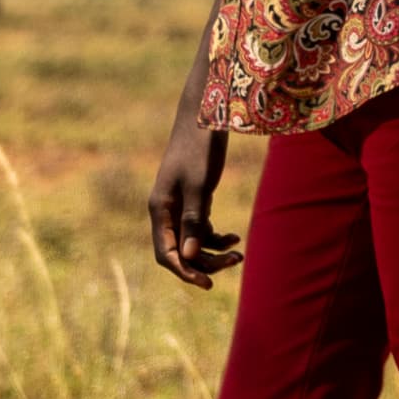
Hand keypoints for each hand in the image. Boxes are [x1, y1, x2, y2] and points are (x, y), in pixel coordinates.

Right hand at [147, 119, 238, 287]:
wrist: (205, 116)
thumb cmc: (199, 148)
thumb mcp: (199, 185)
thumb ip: (193, 221)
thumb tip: (188, 257)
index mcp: (160, 209)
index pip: (165, 253)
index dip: (184, 271)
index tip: (207, 283)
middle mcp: (166, 210)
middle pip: (181, 251)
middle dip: (205, 262)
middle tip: (235, 261)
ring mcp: (179, 205)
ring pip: (192, 242)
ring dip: (213, 251)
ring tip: (238, 252)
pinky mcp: (193, 198)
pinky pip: (200, 228)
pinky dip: (215, 236)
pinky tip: (234, 237)